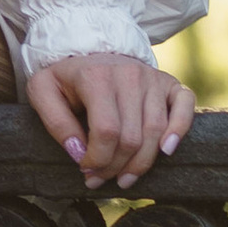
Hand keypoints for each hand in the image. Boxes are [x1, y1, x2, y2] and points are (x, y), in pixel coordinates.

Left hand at [23, 52, 195, 189]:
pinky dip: (179, 130)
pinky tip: (166, 151)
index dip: (97, 159)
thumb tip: (78, 153)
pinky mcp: (168, 82)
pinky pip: (184, 106)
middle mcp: (129, 75)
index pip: (106, 131)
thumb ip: (55, 122)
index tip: (85, 169)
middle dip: (115, 167)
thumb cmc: (66, 77)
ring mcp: (151, 77)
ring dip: (141, 163)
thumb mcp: (43, 91)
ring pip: (155, 131)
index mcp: (96, 77)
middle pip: (131, 137)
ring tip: (124, 178)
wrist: (89, 48)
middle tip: (100, 178)